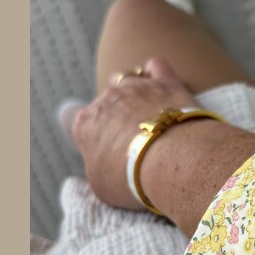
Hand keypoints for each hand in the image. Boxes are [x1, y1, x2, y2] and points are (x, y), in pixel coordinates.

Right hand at [72, 58, 198, 210]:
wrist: (171, 161)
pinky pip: (156, 66)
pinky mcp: (165, 82)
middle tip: (138, 142)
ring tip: (150, 115)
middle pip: (108, 104)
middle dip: (119, 119)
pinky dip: (157, 73)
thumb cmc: (132, 179)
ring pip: (127, 80)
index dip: (97, 138)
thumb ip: (97, 170)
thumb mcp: (102, 187)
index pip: (83, 124)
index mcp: (85, 124)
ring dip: (135, 94)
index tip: (111, 152)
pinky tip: (164, 87)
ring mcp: (136, 87)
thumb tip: (100, 166)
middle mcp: (106, 99)